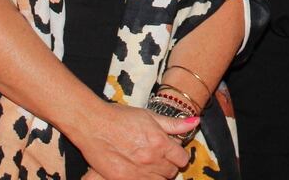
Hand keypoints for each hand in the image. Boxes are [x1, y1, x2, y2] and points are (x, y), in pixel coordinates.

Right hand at [69, 101, 195, 179]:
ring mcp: (137, 173)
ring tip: (147, 163)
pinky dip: (144, 178)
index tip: (171, 150)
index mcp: (160, 142)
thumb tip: (195, 122)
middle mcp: (151, 160)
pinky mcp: (123, 179)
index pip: (182, 158)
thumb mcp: (149, 115)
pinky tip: (138, 170)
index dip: (178, 154)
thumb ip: (173, 123)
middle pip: (171, 172)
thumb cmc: (120, 117)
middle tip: (158, 155)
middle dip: (168, 164)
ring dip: (157, 174)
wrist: (93, 124)